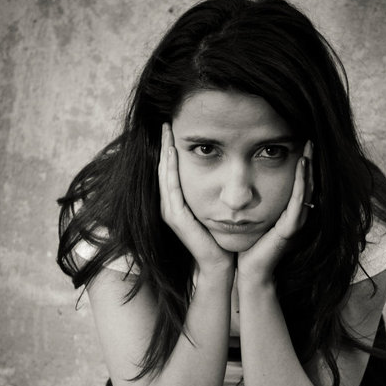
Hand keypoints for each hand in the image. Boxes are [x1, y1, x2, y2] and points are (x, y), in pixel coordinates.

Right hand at [159, 123, 233, 275]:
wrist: (219, 262)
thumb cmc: (220, 237)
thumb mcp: (214, 208)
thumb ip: (211, 191)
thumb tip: (221, 170)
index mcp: (177, 203)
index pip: (170, 170)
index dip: (169, 149)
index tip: (173, 128)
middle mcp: (169, 206)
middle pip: (163, 168)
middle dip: (164, 145)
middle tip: (166, 122)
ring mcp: (170, 212)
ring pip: (164, 175)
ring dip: (165, 152)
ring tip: (166, 131)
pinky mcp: (175, 217)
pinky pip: (170, 187)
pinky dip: (170, 168)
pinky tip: (172, 153)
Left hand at [237, 141, 312, 283]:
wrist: (248, 270)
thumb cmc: (247, 244)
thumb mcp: (249, 214)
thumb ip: (252, 198)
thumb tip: (240, 179)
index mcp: (287, 211)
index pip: (297, 181)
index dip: (300, 161)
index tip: (297, 138)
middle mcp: (295, 214)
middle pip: (306, 181)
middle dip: (308, 158)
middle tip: (308, 134)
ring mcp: (295, 221)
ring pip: (306, 188)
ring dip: (308, 166)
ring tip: (309, 144)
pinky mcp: (290, 229)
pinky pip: (299, 201)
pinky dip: (301, 182)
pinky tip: (302, 165)